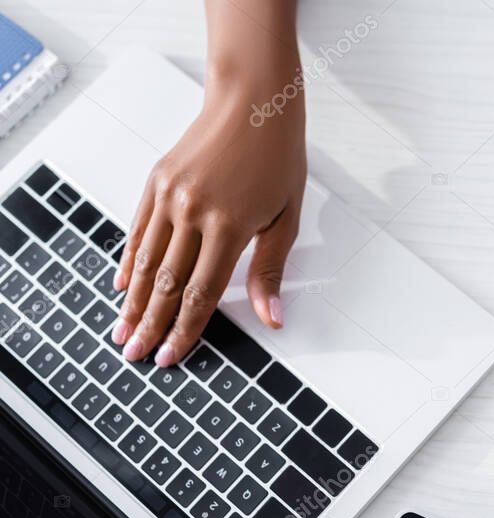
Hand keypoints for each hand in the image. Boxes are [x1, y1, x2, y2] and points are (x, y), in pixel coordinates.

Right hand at [111, 70, 305, 366]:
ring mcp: (170, 195)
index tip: (171, 356)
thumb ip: (270, 270)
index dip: (186, 330)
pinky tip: (124, 286)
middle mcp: (194, 211)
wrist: (253, 102)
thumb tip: (273, 318)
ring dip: (133, 301)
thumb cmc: (277, 159)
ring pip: (146, 261)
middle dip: (151, 325)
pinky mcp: (156, 181)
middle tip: (136, 355)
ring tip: (123, 331)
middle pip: (167, 284)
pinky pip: (139, 230)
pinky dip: (130, 261)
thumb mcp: (286, 218)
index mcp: (230, 226)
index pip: (202, 293)